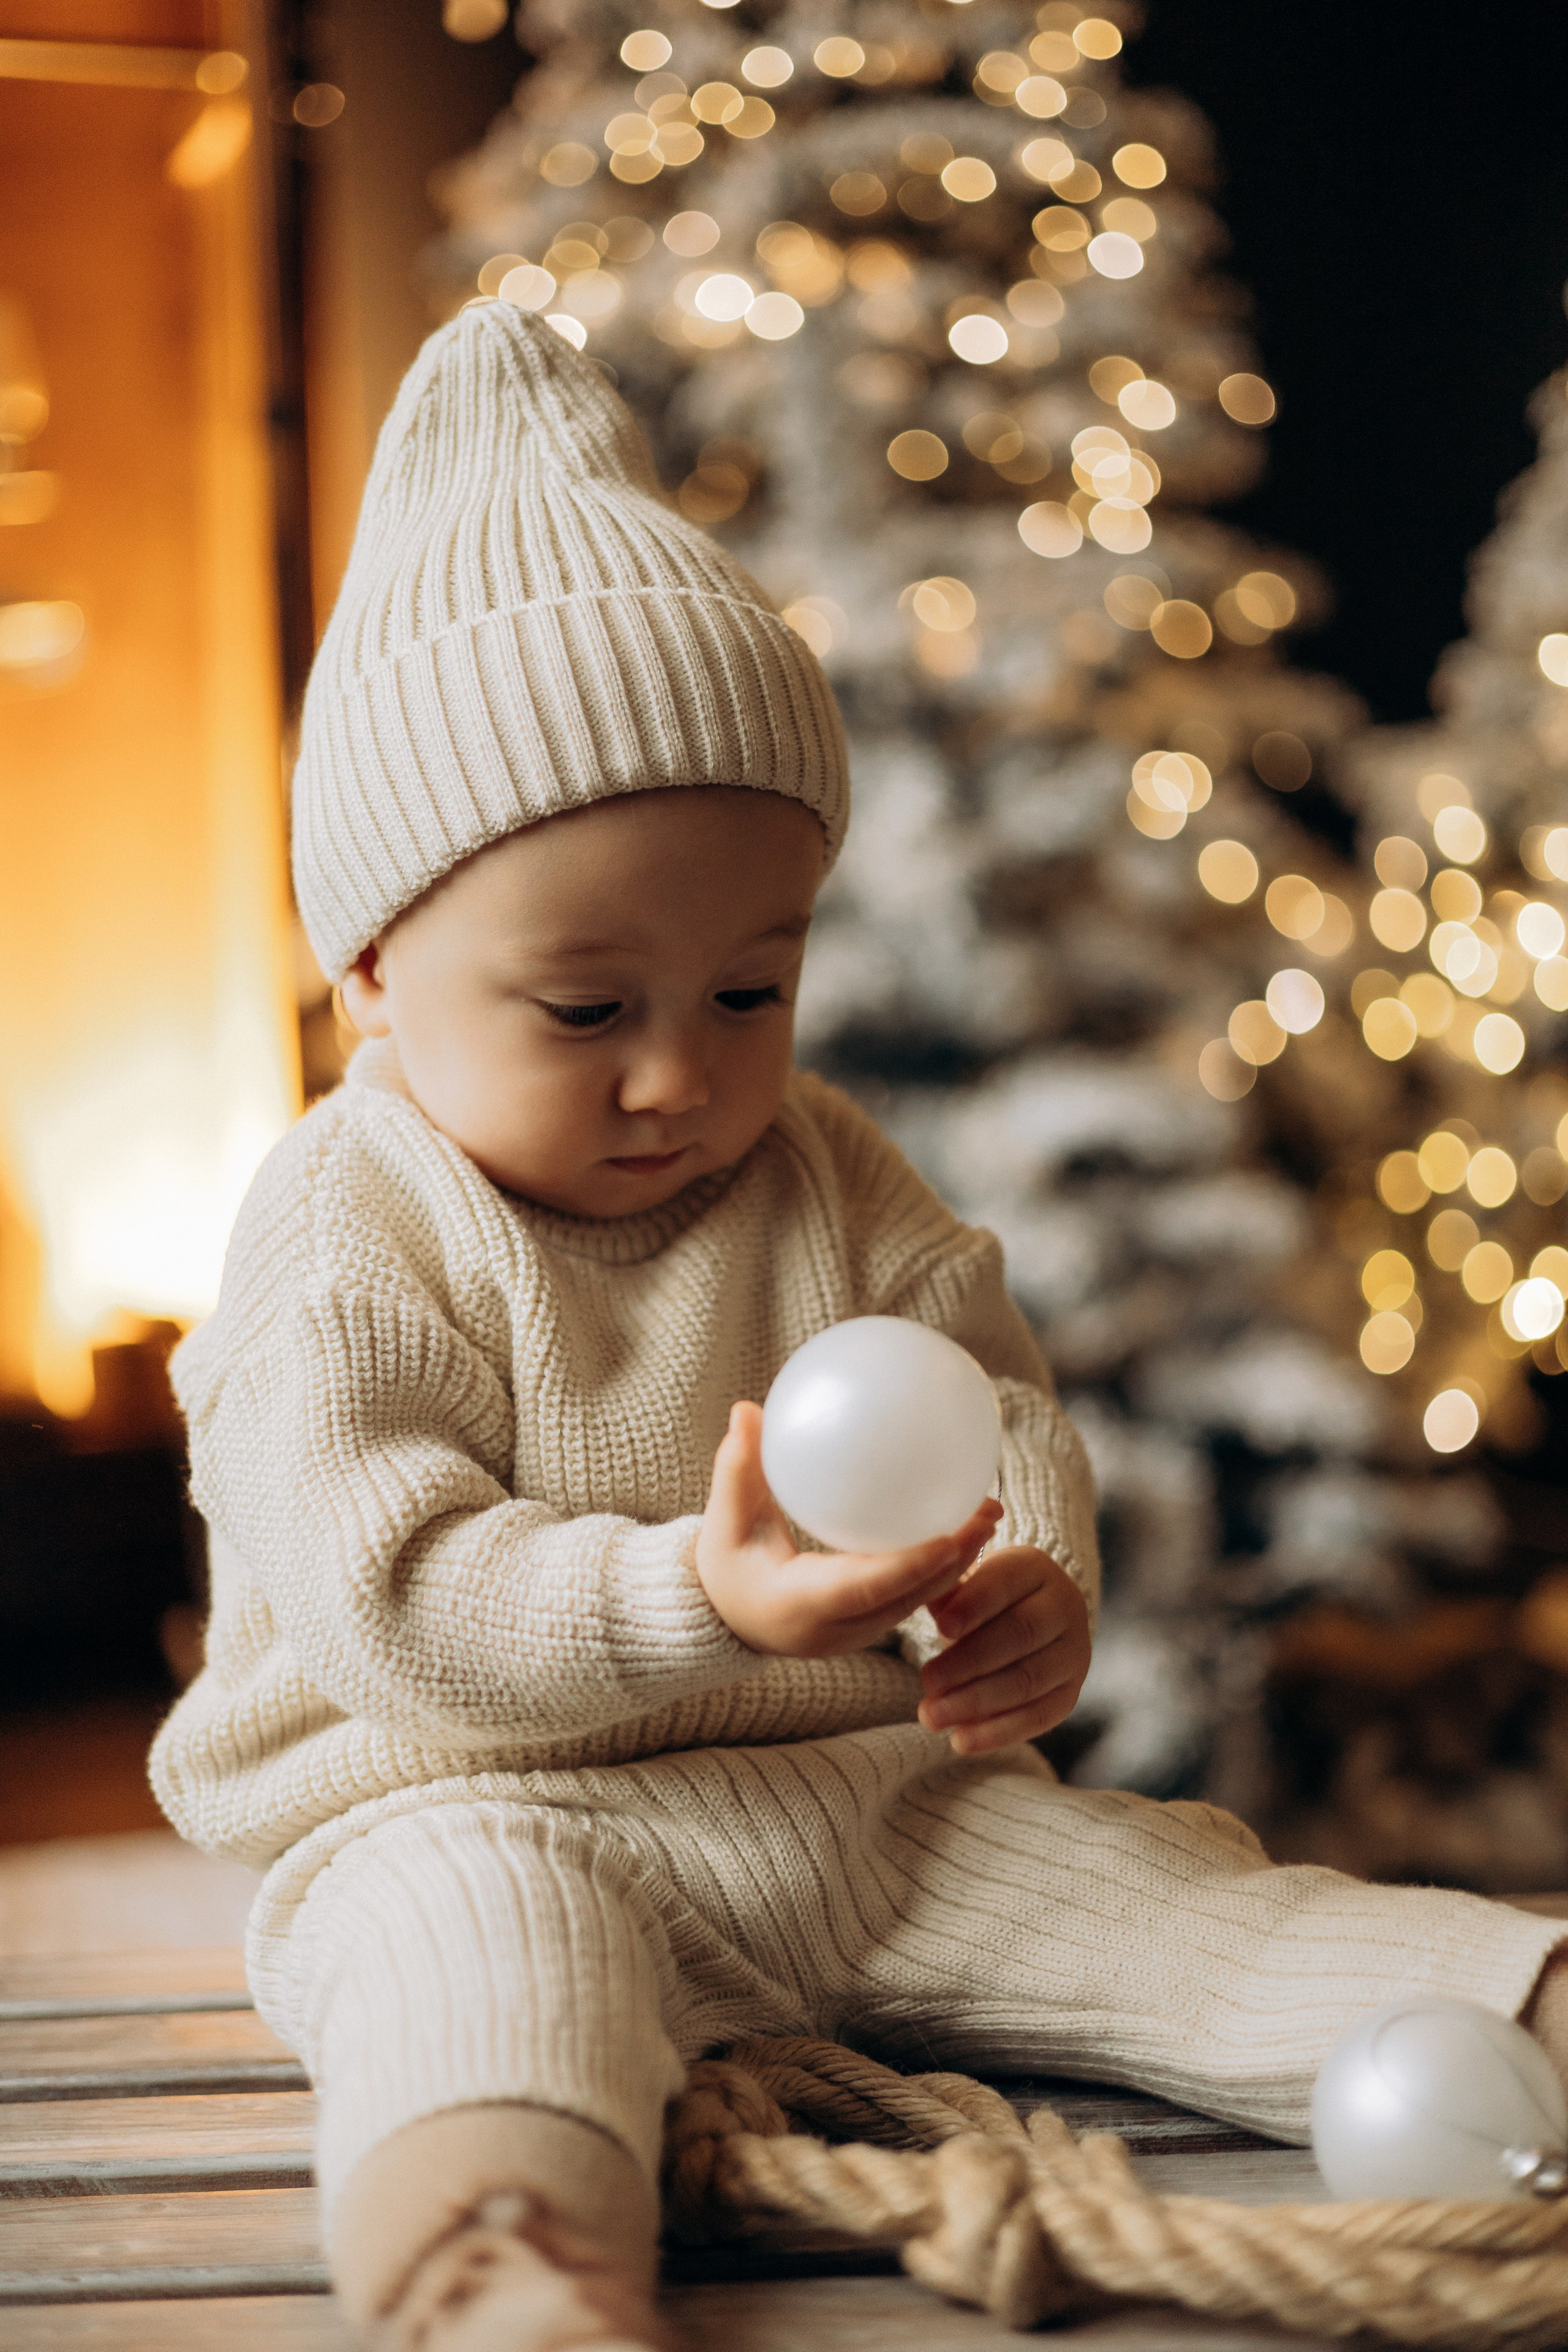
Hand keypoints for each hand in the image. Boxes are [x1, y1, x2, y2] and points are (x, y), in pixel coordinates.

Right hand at [696, 1401, 1002, 1658]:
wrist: (722, 1619)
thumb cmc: (723, 1562)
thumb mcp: (725, 1518)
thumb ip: (738, 1469)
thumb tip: (746, 1410)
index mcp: (801, 1606)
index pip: (867, 1588)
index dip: (911, 1565)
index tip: (951, 1534)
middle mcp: (836, 1630)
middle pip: (908, 1599)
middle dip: (955, 1559)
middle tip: (988, 1510)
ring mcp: (854, 1635)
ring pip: (917, 1603)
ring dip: (958, 1563)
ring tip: (989, 1514)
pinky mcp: (865, 1628)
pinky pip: (909, 1598)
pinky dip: (939, 1568)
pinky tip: (960, 1526)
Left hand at [917, 1547, 1089, 1755]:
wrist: (1025, 1619)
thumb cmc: (981, 1599)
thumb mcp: (964, 1584)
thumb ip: (947, 1591)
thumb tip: (924, 1594)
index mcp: (1034, 1569)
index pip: (1005, 1584)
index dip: (974, 1606)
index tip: (940, 1627)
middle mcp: (1065, 1606)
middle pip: (1020, 1635)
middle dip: (969, 1662)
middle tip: (926, 1682)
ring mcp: (1074, 1652)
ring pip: (1028, 1680)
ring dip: (976, 1702)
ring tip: (931, 1716)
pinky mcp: (1071, 1693)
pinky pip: (1038, 1717)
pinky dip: (998, 1732)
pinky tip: (961, 1740)